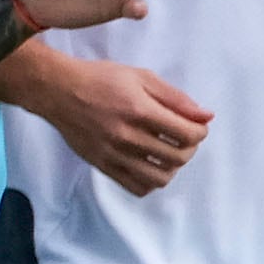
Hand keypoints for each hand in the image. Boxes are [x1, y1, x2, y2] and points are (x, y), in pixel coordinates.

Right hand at [11, 50, 211, 195]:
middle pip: (178, 157)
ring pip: (159, 178)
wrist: (56, 91)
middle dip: (189, 148)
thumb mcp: (140, 77)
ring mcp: (113, 154)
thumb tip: (206, 116)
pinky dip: (150, 181)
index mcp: (140, 111)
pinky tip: (148, 165)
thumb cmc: (99, 79)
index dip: (200, 132)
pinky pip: (135, 187)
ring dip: (171, 167)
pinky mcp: (102, 165)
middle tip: (182, 138)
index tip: (195, 126)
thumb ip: (175, 98)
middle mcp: (127, 136)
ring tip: (166, 154)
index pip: (187, 134)